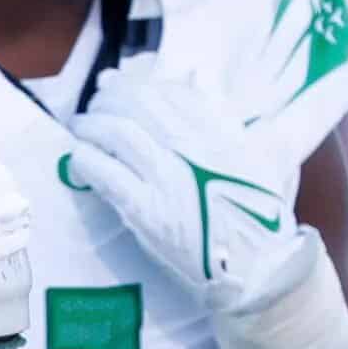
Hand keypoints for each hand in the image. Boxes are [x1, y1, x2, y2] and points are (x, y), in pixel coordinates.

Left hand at [63, 55, 304, 311]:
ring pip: (116, 132)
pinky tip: (79, 158)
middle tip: (96, 104)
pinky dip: (86, 159)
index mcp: (221, 129)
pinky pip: (104, 173)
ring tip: (81, 127)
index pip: (169, 90)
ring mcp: (168, 177)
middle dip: (109, 98)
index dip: (137, 82)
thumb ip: (245, 116)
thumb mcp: (268, 152)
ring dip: (91, 124)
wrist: (259, 268)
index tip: (118, 82)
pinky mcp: (147, 210)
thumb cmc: (263, 213)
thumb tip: (220, 80)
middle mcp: (193, 145)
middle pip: (137, 103)